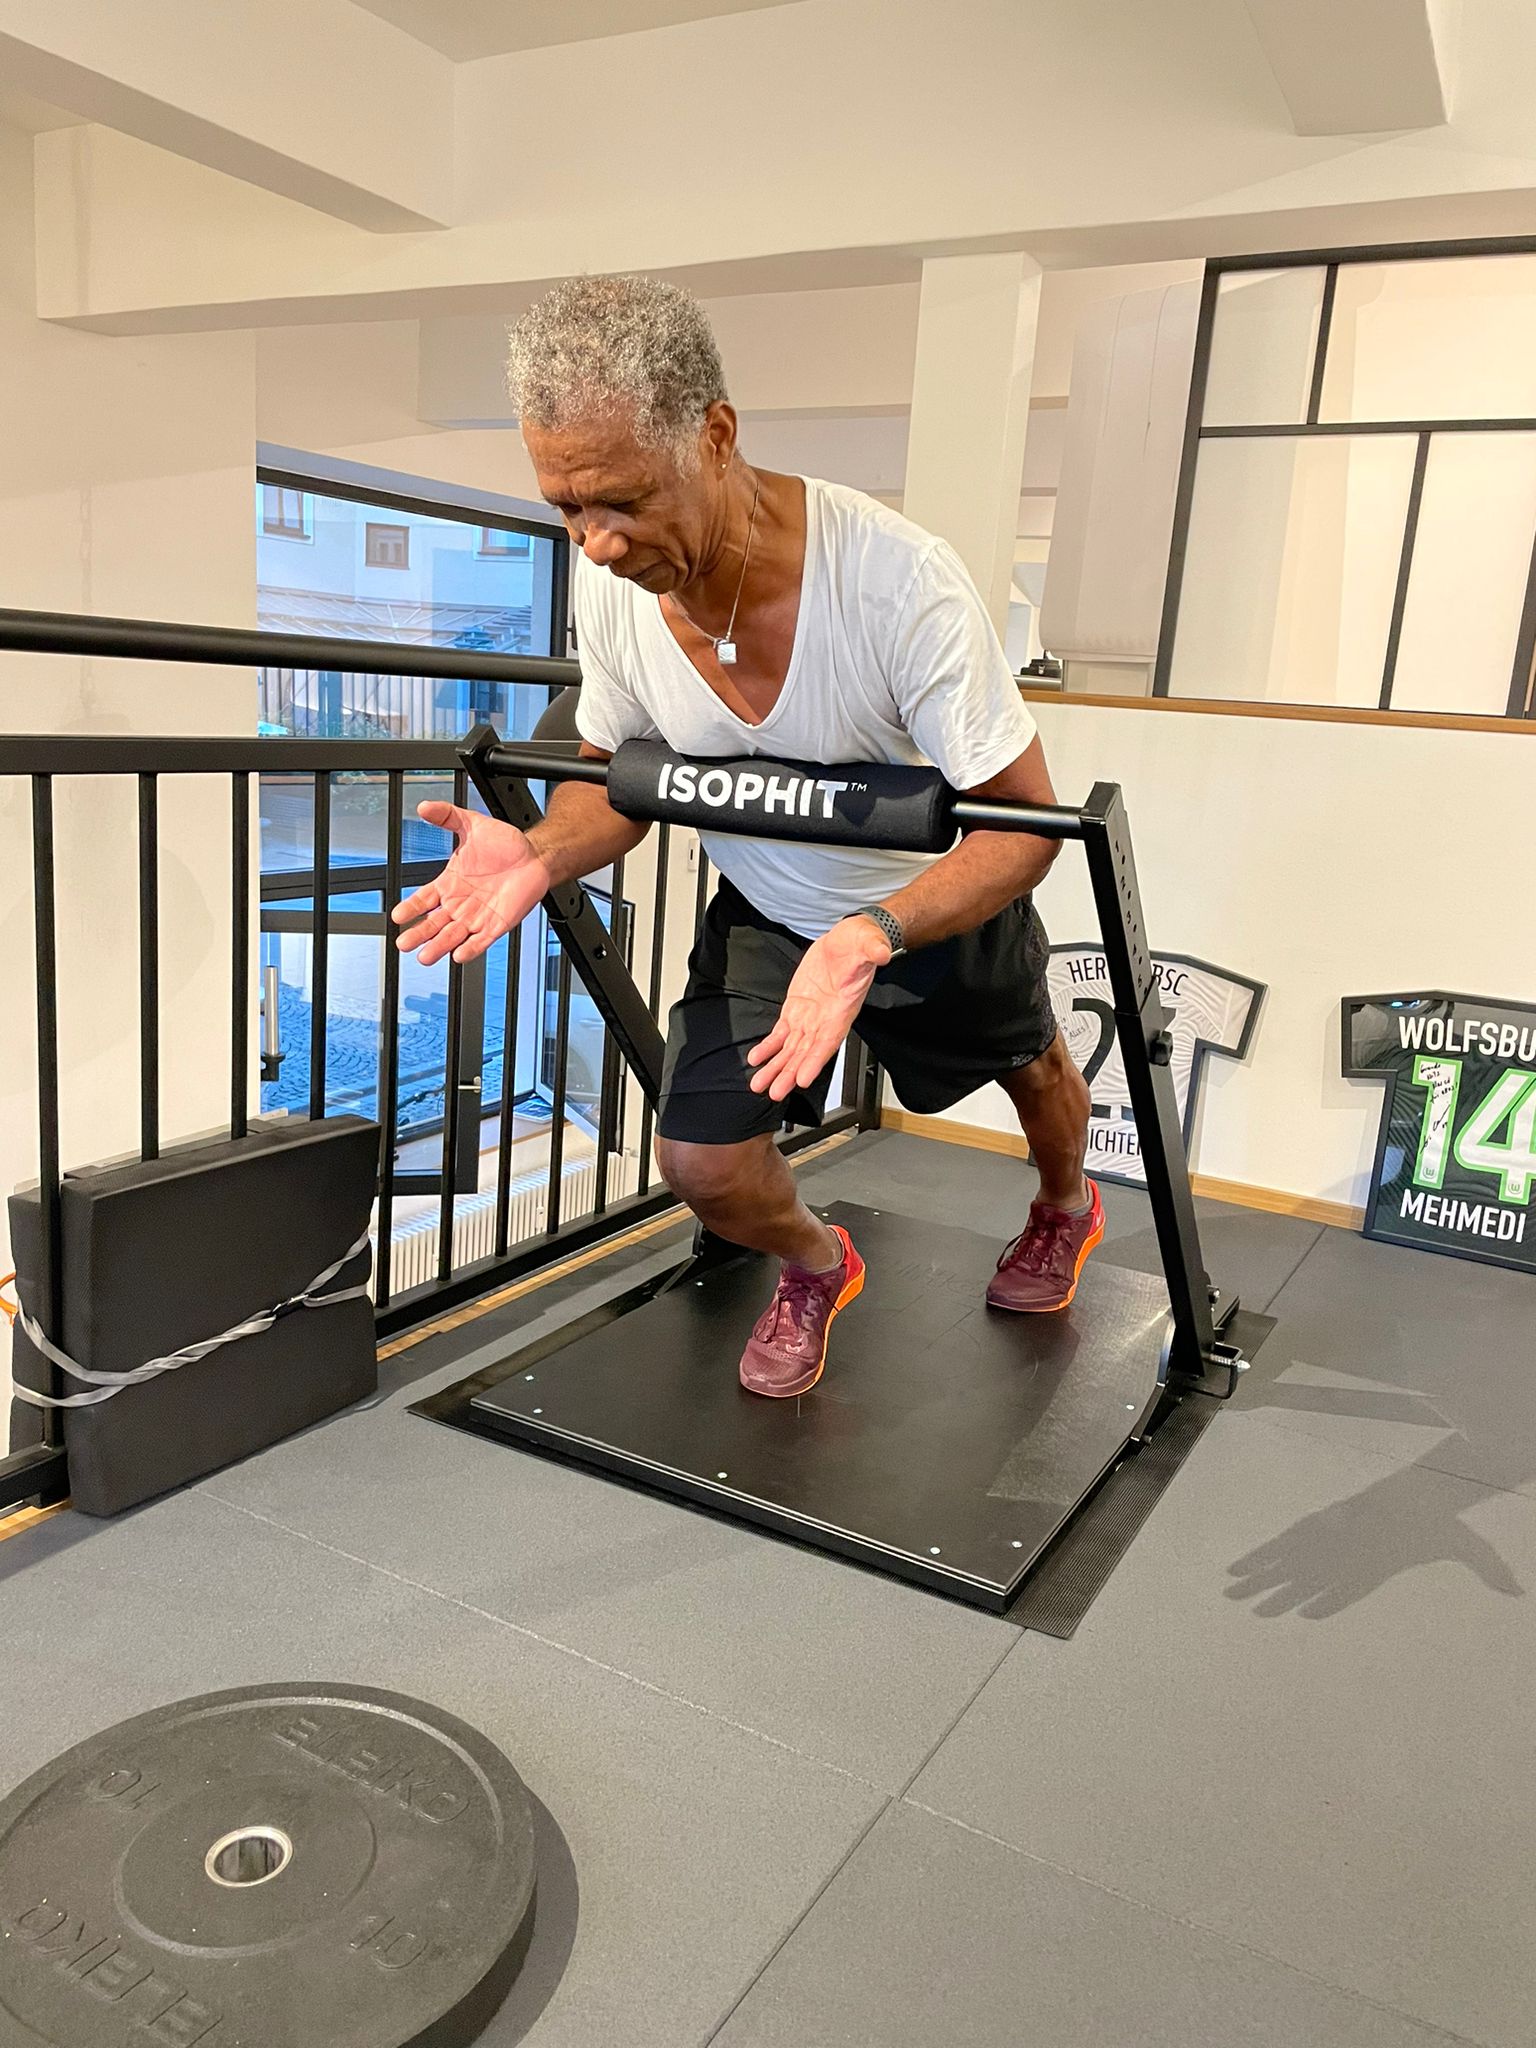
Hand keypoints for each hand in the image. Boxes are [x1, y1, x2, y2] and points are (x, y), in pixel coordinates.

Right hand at [391, 802, 549, 965]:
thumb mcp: (472, 825)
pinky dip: (470, 948)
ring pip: (453, 935)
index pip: (423, 899)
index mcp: (450, 883)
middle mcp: (461, 903)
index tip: (397, 916)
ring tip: (425, 956)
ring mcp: (478, 915)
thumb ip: (447, 816)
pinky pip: (481, 940)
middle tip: (404, 943)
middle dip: (419, 933)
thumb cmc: (505, 844)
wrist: (535, 855)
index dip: (411, 908)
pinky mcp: (497, 924)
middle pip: (434, 923)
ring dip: (439, 946)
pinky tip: (459, 956)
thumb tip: (424, 806)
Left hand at [748, 916, 890, 1101]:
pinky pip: (781, 1033)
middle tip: (775, 1091)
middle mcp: (826, 1020)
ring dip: (776, 1067)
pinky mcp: (796, 1009)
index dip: (815, 1061)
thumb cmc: (860, 946)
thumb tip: (882, 953)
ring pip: (791, 1049)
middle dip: (790, 1073)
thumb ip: (874, 950)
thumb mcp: (868, 944)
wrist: (847, 941)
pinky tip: (757, 1058)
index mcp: (843, 1010)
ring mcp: (810, 1017)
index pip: (828, 1041)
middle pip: (806, 1053)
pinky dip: (768, 1046)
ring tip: (760, 1084)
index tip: (803, 1079)